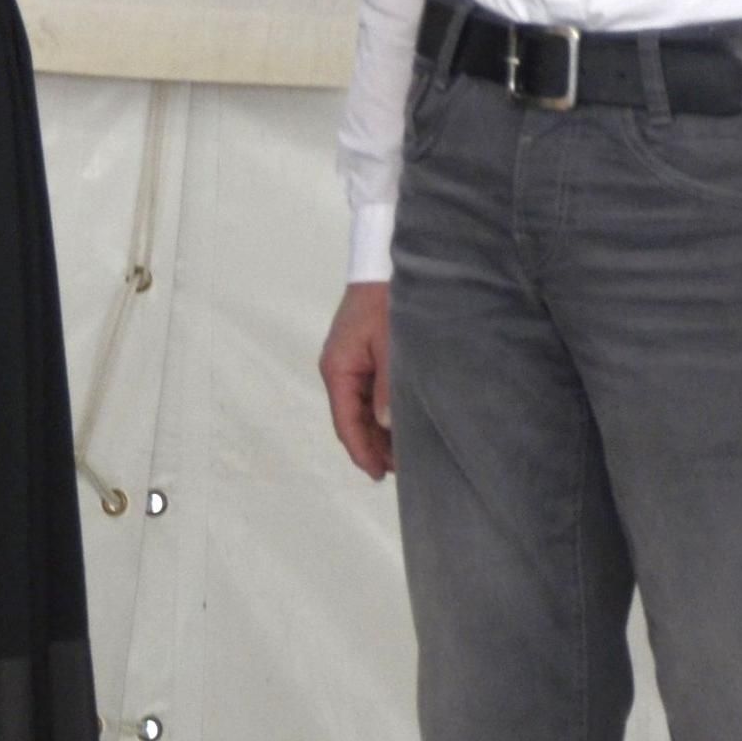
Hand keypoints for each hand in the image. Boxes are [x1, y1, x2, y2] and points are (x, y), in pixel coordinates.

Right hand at [319, 282, 395, 481]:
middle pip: (352, 419)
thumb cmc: (387, 302)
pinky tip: (399, 424)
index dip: (363, 452)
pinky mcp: (362, 356)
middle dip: (373, 446)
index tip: (380, 475)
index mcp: (338, 369)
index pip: (346, 422)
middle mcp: (338, 369)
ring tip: (404, 453)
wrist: (384, 265)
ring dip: (378, 431)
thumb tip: (385, 427)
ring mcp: (349, 363)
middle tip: (402, 469)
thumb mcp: (391, 347)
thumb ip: (388, 389)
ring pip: (360, 409)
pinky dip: (381, 413)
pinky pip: (368, 394)